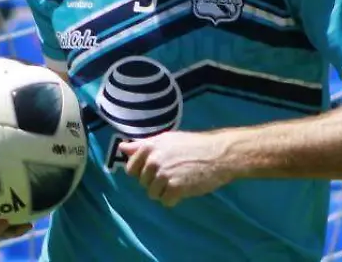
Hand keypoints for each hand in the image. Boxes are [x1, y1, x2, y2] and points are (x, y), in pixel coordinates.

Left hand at [119, 131, 236, 207]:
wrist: (219, 154)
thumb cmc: (194, 145)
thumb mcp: (168, 139)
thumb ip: (144, 145)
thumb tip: (122, 148)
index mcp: (149, 147)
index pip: (131, 168)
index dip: (143, 171)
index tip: (157, 169)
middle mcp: (153, 161)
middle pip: (143, 183)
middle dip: (156, 181)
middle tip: (174, 174)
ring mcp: (163, 175)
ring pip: (153, 194)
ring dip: (165, 191)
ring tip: (180, 181)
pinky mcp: (174, 188)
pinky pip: (166, 202)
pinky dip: (175, 199)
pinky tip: (185, 188)